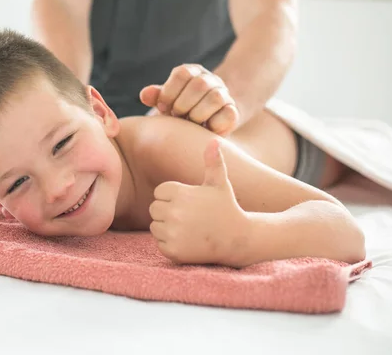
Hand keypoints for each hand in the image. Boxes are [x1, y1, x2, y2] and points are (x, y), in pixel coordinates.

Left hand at [140, 64, 238, 135]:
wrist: (204, 122)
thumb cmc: (180, 110)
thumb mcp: (167, 102)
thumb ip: (157, 97)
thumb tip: (144, 95)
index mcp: (192, 72)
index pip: (182, 73)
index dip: (169, 92)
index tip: (162, 108)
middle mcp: (210, 80)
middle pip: (200, 84)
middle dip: (183, 104)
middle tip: (176, 116)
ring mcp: (224, 95)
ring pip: (215, 97)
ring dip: (197, 114)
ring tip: (189, 123)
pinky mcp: (232, 112)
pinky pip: (228, 114)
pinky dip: (213, 123)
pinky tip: (204, 128)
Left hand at [148, 139, 252, 266]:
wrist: (237, 239)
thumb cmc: (226, 207)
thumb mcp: (219, 183)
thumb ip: (212, 161)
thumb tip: (213, 140)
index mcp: (180, 193)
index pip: (159, 193)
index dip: (173, 197)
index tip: (190, 203)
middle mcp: (174, 212)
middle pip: (154, 210)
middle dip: (168, 212)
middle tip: (189, 217)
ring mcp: (173, 233)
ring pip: (155, 227)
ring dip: (168, 229)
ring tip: (189, 229)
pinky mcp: (173, 251)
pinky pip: (160, 244)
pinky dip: (171, 245)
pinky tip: (188, 242)